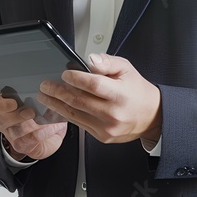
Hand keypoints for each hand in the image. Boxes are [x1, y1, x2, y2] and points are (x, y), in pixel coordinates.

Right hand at [0, 94, 67, 160]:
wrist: (46, 136)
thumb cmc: (39, 113)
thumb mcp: (35, 99)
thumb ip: (36, 93)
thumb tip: (47, 87)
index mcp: (3, 105)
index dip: (2, 104)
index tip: (14, 102)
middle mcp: (4, 121)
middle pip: (4, 120)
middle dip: (18, 115)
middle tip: (32, 112)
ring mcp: (12, 135)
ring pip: (20, 130)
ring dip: (37, 124)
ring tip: (49, 119)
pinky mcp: (21, 145)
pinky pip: (33, 138)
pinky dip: (46, 131)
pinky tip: (55, 127)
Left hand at [37, 53, 161, 143]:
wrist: (151, 116)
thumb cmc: (137, 91)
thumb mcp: (126, 69)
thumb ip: (107, 62)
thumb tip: (90, 60)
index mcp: (121, 95)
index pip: (94, 85)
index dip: (76, 78)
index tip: (64, 73)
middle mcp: (114, 114)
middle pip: (79, 101)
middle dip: (58, 92)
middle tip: (45, 85)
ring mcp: (107, 128)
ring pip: (75, 114)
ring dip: (56, 104)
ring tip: (45, 95)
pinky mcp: (102, 136)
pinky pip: (79, 123)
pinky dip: (66, 114)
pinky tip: (58, 106)